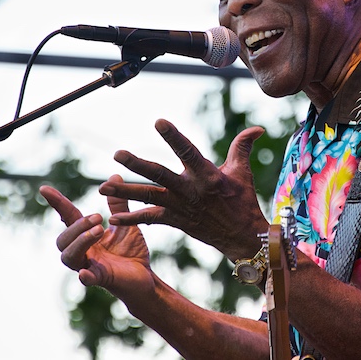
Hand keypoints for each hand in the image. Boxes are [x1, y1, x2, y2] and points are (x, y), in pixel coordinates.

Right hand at [40, 177, 153, 300]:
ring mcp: (89, 266)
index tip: (44, 189)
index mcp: (86, 236)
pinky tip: (84, 272)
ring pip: (69, 257)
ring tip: (99, 230)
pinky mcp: (102, 279)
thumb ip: (117, 204)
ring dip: (80, 241)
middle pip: (62, 240)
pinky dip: (84, 276)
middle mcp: (83, 251)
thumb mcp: (124, 223)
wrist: (145, 277)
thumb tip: (114, 177)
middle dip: (77, 226)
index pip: (67, 218)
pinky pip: (87, 279)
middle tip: (98, 217)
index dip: (57, 203)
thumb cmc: (130, 251)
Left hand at [102, 119, 269, 260]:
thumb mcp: (242, 172)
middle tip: (117, 153)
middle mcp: (190, 191)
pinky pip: (150, 218)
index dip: (174, 137)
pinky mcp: (175, 220)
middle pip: (159, 174)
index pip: (188, 151)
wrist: (242, 237)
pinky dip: (132, 217)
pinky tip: (113, 216)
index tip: (158, 122)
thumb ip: (242, 146)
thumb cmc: (243, 201)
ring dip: (125, 190)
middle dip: (137, 164)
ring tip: (102, 186)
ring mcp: (181, 207)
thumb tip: (257, 128)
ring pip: (148, 196)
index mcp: (207, 176)